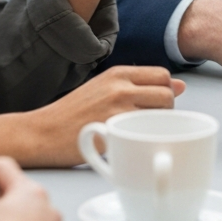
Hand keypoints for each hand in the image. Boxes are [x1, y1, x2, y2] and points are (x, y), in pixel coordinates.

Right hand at [29, 65, 184, 166]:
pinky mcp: (112, 132)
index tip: (156, 107)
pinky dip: (144, 142)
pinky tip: (131, 147)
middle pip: (167, 95)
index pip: (162, 76)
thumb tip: (179, 86)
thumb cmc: (73, 113)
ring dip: (158, 127)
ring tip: (141, 136)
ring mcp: (117, 109)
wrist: (41, 132)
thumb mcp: (105, 88)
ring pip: (161, 115)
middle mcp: (120, 87)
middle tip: (149, 125)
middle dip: (166, 112)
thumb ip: (139, 85)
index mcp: (119, 73)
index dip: (166, 93)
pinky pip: (144, 135)